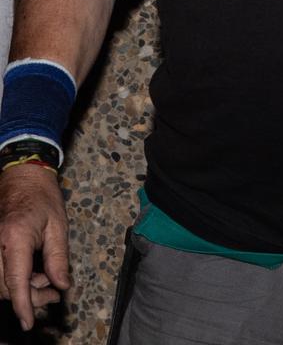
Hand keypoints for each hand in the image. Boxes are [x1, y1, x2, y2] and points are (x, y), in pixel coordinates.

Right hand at [0, 165, 69, 330]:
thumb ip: (58, 258)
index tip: (28, 323)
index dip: (23, 305)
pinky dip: (13, 278)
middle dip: (28, 297)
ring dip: (20, 289)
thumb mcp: (58, 225)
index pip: (16, 280)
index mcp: (16, 236)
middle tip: (53, 294)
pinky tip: (33, 273)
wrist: (23, 176)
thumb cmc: (43, 196)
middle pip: (5, 286)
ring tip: (46, 280)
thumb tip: (61, 285)